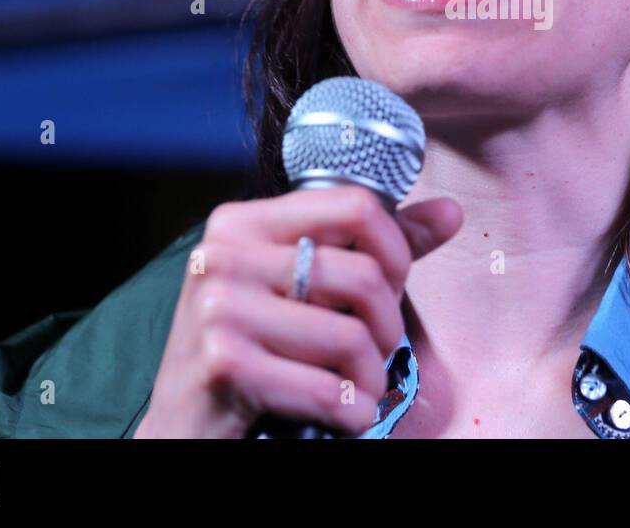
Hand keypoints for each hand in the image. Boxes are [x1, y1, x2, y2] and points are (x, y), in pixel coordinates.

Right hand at [133, 186, 461, 437]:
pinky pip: (329, 390)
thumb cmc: (249, 348)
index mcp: (242, 222)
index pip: (355, 205)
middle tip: (374, 350)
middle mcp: (224, 256)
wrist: (180, 424)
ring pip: (351, 337)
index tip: (394, 282)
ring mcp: (218, 310)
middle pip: (362, 275)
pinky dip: (351, 413)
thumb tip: (449, 213)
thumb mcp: (299, 286)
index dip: (396, 248)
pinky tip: (340, 415)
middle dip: (387, 326)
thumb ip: (374, 248)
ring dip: (370, 377)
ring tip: (355, 386)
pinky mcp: (224, 366)